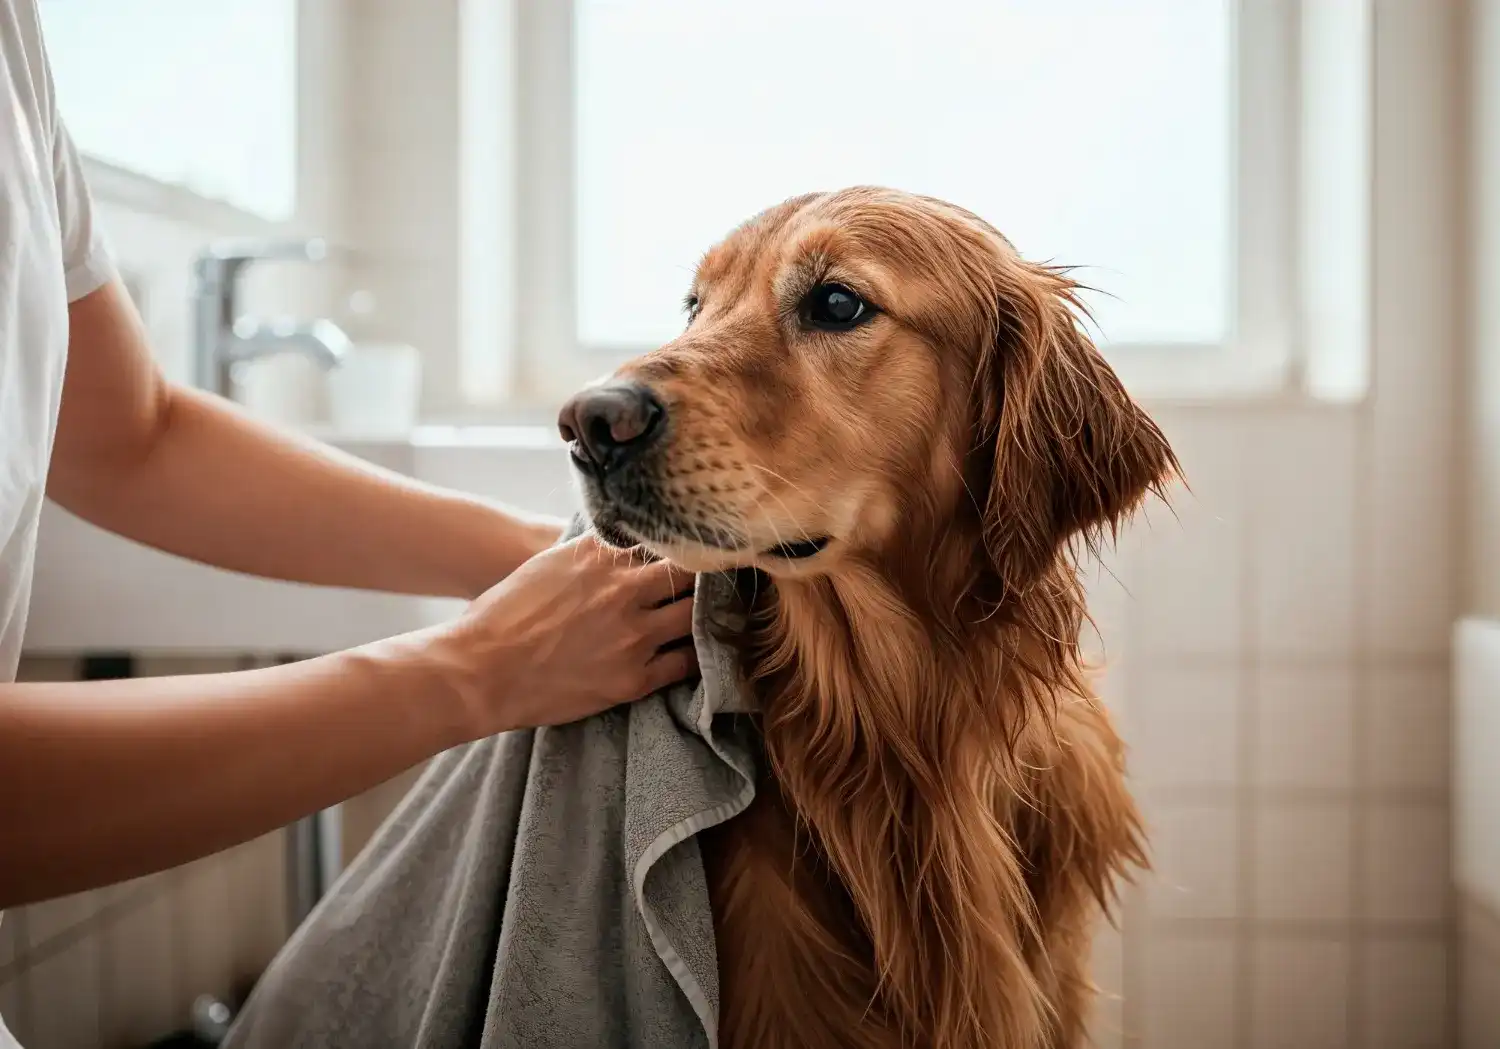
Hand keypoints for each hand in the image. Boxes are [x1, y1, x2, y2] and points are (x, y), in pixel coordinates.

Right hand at [430, 533, 697, 735]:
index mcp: (599, 556)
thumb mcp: (548, 564)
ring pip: (694, 616)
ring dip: (705, 613)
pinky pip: (685, 664)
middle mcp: (623, 590)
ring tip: (717, 612)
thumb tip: (619, 541)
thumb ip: (590, 551)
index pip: (663, 537)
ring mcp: (632, 636)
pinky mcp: (632, 679)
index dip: (684, 540)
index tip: (699, 541)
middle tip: (721, 576)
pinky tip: (700, 649)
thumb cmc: (503, 615)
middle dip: (705, 573)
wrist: (480, 671)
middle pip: (690, 571)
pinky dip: (696, 654)